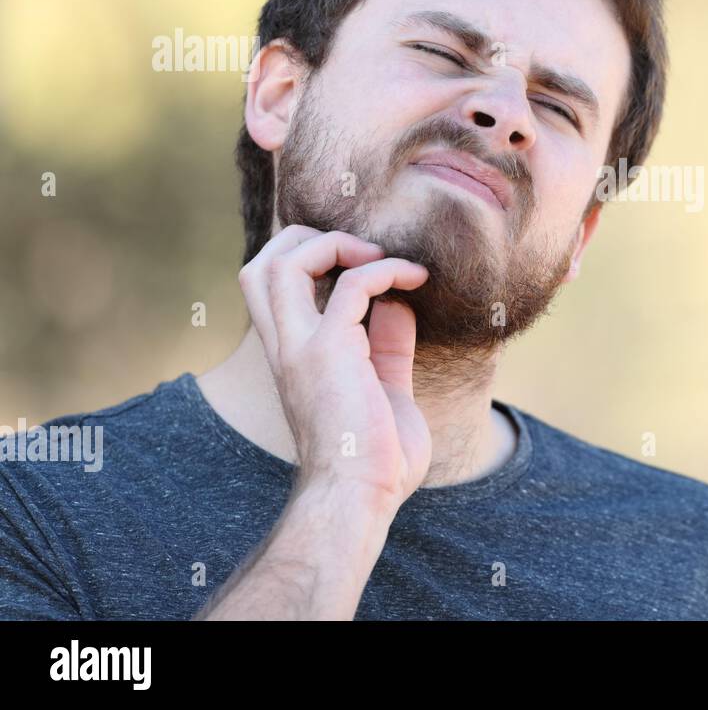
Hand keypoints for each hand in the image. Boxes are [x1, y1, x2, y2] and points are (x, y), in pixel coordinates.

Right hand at [238, 224, 432, 514]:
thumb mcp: (385, 388)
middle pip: (261, 266)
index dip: (307, 258)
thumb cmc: (375, 459)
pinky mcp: (329, 353)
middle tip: (362, 251)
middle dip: (308, 239)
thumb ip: (386, 346)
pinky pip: (353, 285)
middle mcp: (286, 347)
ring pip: (282, 263)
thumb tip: (397, 305)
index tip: (363, 264)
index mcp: (292, 356)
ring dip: (335, 244)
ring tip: (380, 256)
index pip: (270, 288)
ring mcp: (301, 349)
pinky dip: (386, 270)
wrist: (359, 498)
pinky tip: (416, 280)